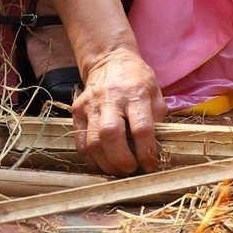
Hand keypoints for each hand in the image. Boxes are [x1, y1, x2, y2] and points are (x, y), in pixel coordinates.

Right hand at [73, 46, 166, 175]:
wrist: (110, 62)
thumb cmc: (137, 80)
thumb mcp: (155, 93)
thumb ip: (156, 119)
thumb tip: (153, 148)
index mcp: (136, 93)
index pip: (141, 128)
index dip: (146, 151)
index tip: (151, 165)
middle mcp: (110, 98)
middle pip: (110, 135)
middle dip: (122, 160)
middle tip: (131, 170)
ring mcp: (90, 105)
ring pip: (93, 142)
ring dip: (106, 163)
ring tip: (118, 170)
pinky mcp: (76, 112)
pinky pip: (80, 142)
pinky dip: (91, 158)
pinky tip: (102, 164)